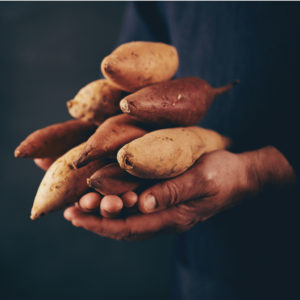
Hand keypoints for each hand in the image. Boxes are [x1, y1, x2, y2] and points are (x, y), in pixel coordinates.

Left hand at [63, 149, 260, 239]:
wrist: (240, 175)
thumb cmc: (223, 174)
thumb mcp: (202, 178)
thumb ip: (174, 192)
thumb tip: (144, 204)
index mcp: (174, 216)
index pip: (131, 227)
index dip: (102, 224)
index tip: (77, 217)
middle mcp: (166, 218)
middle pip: (124, 227)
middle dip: (96, 221)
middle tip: (70, 212)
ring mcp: (165, 211)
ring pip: (128, 219)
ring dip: (103, 214)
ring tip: (79, 206)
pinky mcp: (166, 201)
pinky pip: (137, 208)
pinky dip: (117, 204)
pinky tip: (106, 196)